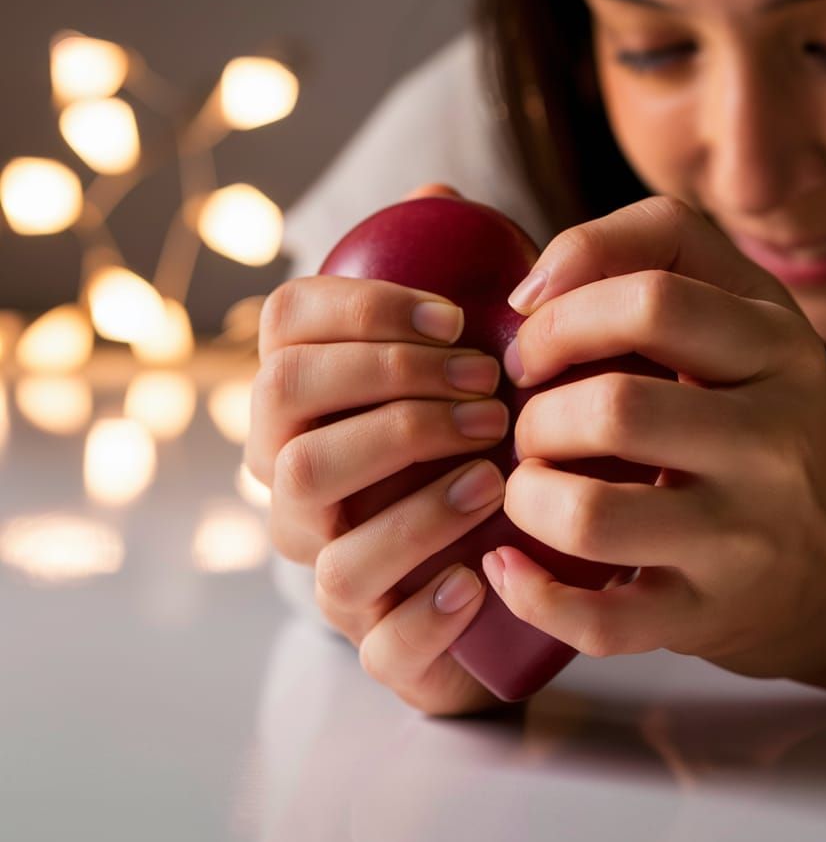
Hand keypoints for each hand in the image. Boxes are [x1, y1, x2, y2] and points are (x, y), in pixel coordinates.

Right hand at [246, 183, 507, 714]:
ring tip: (495, 472)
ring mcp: (333, 567)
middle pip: (281, 424)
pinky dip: (427, 610)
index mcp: (311, 400)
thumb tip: (435, 196)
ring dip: (410, 499)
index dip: (358, 311)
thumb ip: (458, 272)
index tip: (455, 316)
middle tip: (485, 388)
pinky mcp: (383, 645)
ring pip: (317, 538)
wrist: (528, 552)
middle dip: (385, 392)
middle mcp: (299, 483)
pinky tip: (482, 575)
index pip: (282, 331)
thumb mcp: (483, 346)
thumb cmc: (494, 429)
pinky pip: (378, 643)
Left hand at [482, 194, 825, 681]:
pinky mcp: (711, 619)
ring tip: (528, 486)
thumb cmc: (760, 415)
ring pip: (591, 516)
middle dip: (535, 414)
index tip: (528, 348)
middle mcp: (775, 443)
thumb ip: (644, 249)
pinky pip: (600, 621)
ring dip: (526, 495)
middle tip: (528, 424)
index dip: (560, 318)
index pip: (650, 301)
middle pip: (613, 410)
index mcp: (778, 348)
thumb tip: (530, 288)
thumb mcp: (740, 309)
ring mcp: (746, 541)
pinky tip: (509, 563)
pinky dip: (530, 594)